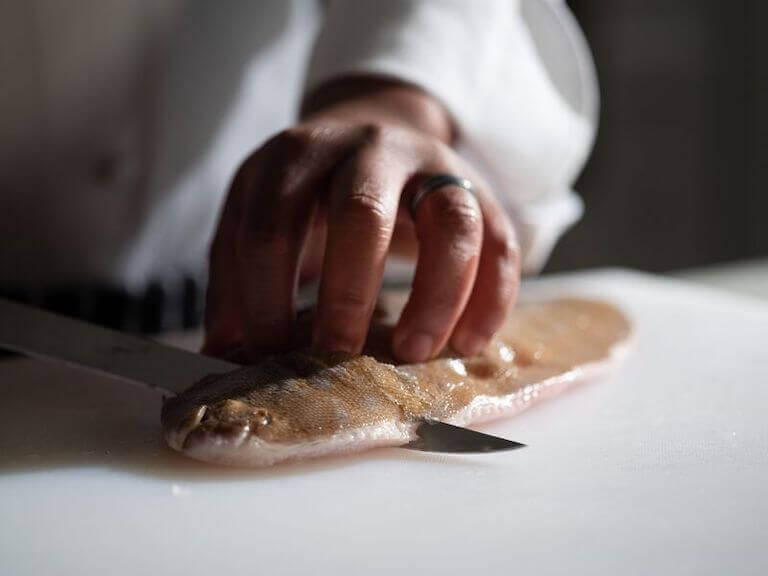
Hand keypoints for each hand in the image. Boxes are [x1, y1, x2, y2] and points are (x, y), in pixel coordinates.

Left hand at [203, 78, 519, 362]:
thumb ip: (239, 276)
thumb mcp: (264, 218)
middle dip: (347, 291)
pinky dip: (491, 297)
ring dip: (435, 295)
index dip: (265, 293)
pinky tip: (470, 342)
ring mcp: (429, 165)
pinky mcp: (477, 188)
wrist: (376, 131)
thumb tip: (224, 355)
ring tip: (414, 352)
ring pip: (448, 221)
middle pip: (361, 211)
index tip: (270, 352)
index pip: (271, 222)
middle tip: (336, 354)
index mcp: (295, 156)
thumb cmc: (312, 195)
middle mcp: (365, 149)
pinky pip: (498, 240)